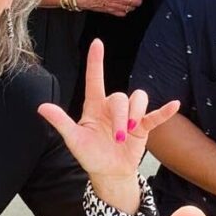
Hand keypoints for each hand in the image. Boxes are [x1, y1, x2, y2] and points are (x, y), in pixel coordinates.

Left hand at [38, 39, 179, 213]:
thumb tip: (41, 107)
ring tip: (130, 132)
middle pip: (120, 97)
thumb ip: (60, 122)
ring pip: (137, 99)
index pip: (95, 79)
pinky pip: (155, 115)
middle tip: (118, 138)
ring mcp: (129, 116)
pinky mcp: (143, 127)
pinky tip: (174, 105)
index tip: (97, 42)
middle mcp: (112, 107)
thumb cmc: (89, 154)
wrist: (109, 172)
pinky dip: (164, 111)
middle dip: (121, 117)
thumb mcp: (73, 139)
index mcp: (94, 107)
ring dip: (135, 114)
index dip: (96, 61)